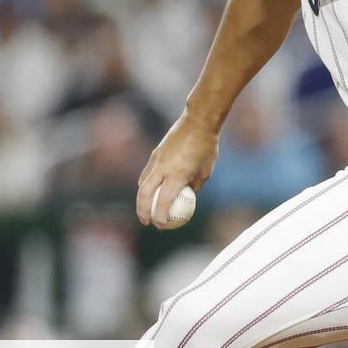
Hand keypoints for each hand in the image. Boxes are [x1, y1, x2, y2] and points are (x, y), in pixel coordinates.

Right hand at [136, 111, 218, 227]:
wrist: (198, 122)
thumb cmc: (206, 148)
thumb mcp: (205, 171)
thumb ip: (194, 187)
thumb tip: (187, 201)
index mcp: (177, 175)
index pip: (163, 202)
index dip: (160, 217)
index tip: (161, 225)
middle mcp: (163, 169)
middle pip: (145, 195)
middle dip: (142, 212)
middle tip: (146, 222)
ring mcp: (156, 160)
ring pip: (142, 184)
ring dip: (141, 199)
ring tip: (144, 209)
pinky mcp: (154, 154)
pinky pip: (146, 173)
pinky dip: (145, 184)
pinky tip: (149, 190)